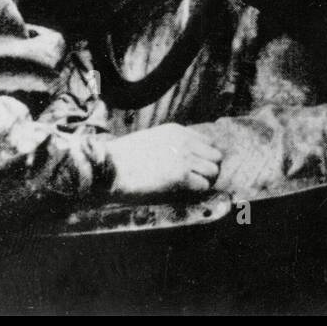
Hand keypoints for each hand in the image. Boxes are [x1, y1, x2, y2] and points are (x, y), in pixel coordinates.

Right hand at [106, 123, 223, 198]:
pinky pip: (203, 186)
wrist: (110, 168)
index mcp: (177, 131)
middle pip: (216, 156)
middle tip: (196, 180)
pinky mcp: (181, 176)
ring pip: (213, 171)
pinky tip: (182, 194)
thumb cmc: (124, 159)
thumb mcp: (151, 140)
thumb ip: (171, 145)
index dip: (204, 157)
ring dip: (204, 181)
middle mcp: (185, 142)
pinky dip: (196, 192)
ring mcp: (185, 158)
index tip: (196, 168)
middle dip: (209, 170)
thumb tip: (185, 159)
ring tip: (189, 188)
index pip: (208, 142)